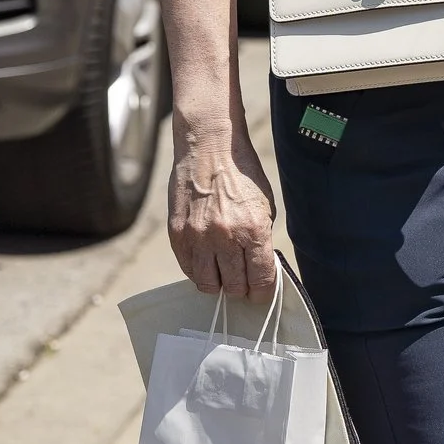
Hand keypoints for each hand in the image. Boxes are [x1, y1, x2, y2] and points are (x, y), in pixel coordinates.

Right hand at [168, 131, 278, 299]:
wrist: (209, 150)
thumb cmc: (242, 177)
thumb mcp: (265, 207)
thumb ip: (261, 241)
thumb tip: (260, 270)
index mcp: (254, 230)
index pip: (261, 280)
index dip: (262, 292)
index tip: (261, 293)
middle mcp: (226, 237)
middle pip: (234, 287)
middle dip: (241, 289)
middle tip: (242, 283)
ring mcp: (198, 238)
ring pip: (208, 285)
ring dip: (218, 285)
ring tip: (223, 275)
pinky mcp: (177, 235)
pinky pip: (188, 269)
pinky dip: (198, 272)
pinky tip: (206, 262)